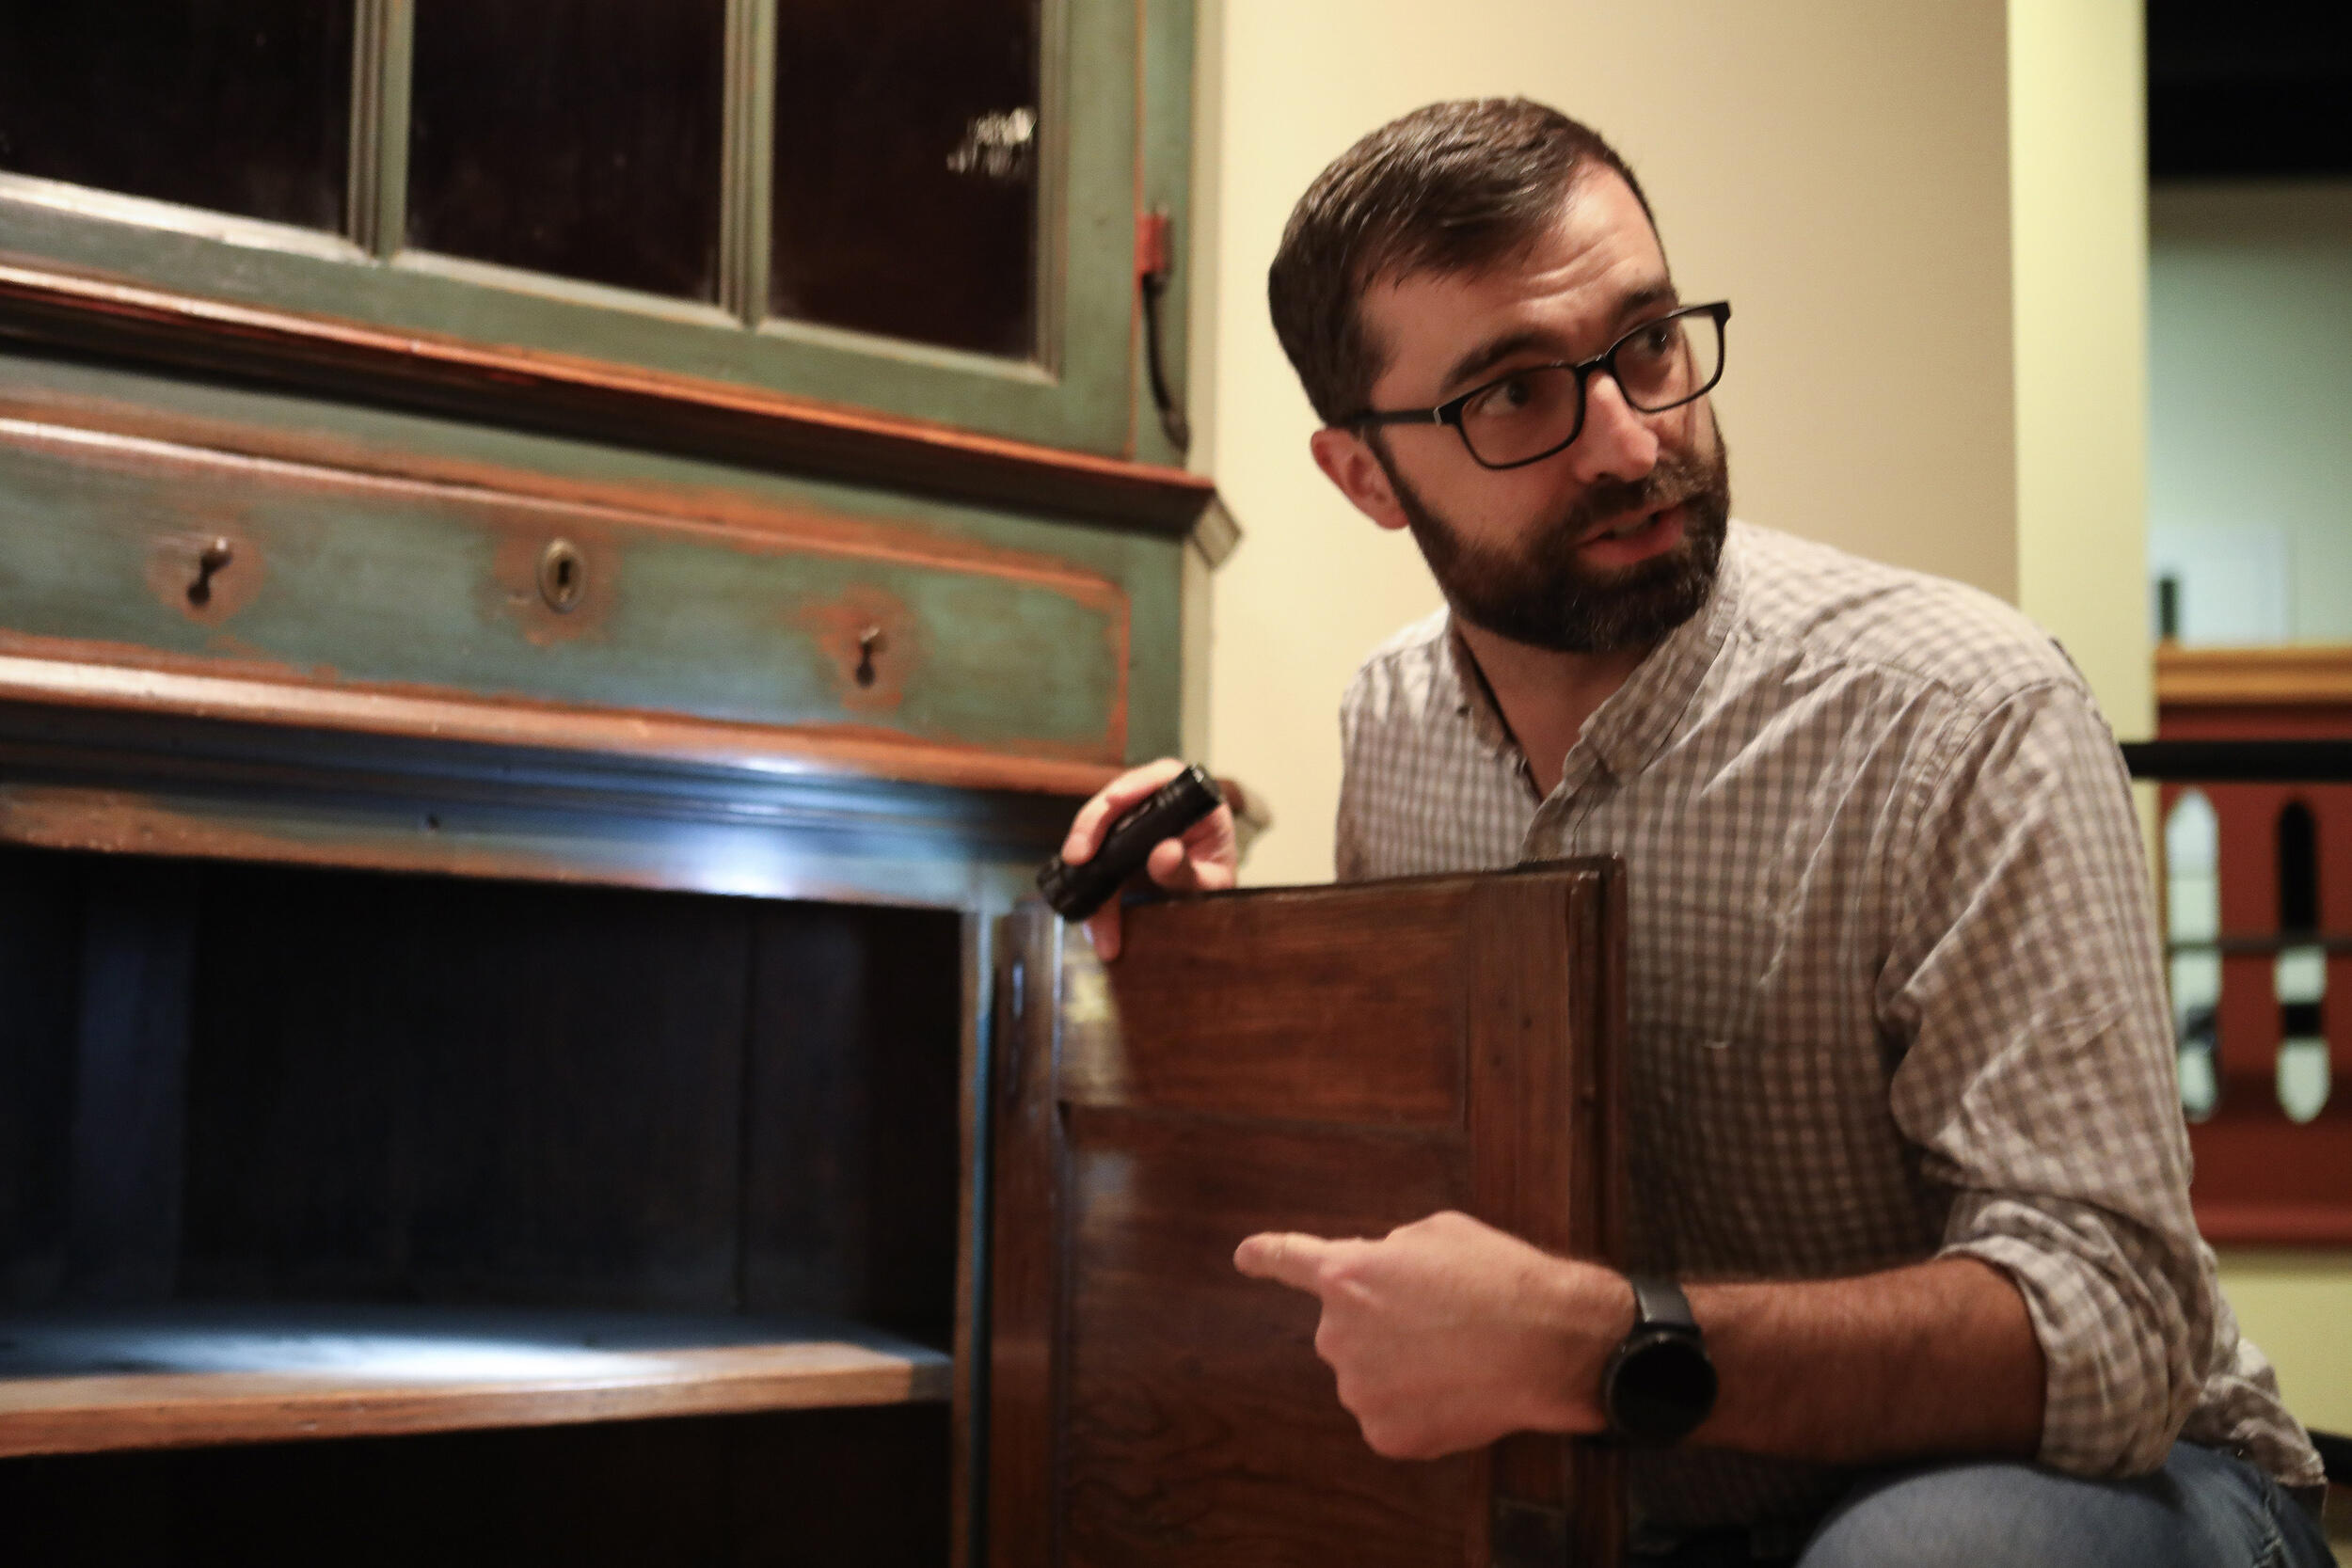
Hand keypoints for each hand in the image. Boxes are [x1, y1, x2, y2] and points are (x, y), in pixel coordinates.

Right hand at [1059, 757, 1238, 958]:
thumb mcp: (1212, 885)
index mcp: (1193, 801)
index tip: (1113, 800)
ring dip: (1084, 873)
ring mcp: (1133, 824)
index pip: (1162, 777)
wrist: (1208, 908)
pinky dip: (1090, 894)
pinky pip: (1095, 863)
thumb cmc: (1217, 886)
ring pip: (1097, 834)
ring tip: (1093, 921)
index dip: (1135, 784)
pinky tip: (1094, 923)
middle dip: (1091, 829)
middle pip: (1116, 802)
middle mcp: (1158, 804)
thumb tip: (1164, 852)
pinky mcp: (1115, 847)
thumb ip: (1190, 871)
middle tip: (1076, 859)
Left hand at [1232, 1211, 1633, 1458]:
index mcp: (1347, 1275)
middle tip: (1442, 1321)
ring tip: (1460, 1354)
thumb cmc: (1500, 1277)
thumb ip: (1390, 1254)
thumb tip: (1380, 1274)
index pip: (1290, 1261)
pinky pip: (1395, 1417)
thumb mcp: (1438, 1235)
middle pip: (1349, 1329)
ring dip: (1404, 1367)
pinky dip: (1422, 1408)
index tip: (1245, 1256)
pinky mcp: (1386, 1434)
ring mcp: (1360, 1390)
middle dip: (1383, 1325)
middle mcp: (1339, 1334)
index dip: (1266, 1256)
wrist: (1547, 1343)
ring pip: (1373, 1376)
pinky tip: (1460, 1390)